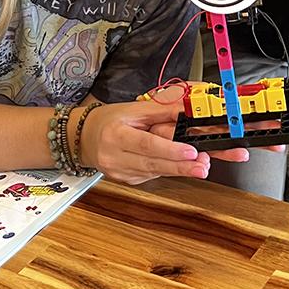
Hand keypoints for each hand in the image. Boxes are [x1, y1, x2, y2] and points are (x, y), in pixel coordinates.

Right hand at [80, 85, 249, 185]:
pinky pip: (152, 175)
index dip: (170, 149)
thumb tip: (187, 109)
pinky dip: (169, 171)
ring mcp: (121, 172)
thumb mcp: (133, 109)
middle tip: (203, 165)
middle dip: (182, 166)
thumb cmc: (110, 120)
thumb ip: (161, 111)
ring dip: (180, 171)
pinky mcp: (128, 180)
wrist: (85, 138)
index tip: (190, 151)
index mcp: (116, 135)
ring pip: (155, 172)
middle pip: (153, 163)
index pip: (146, 144)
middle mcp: (116, 158)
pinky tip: (184, 167)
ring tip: (201, 168)